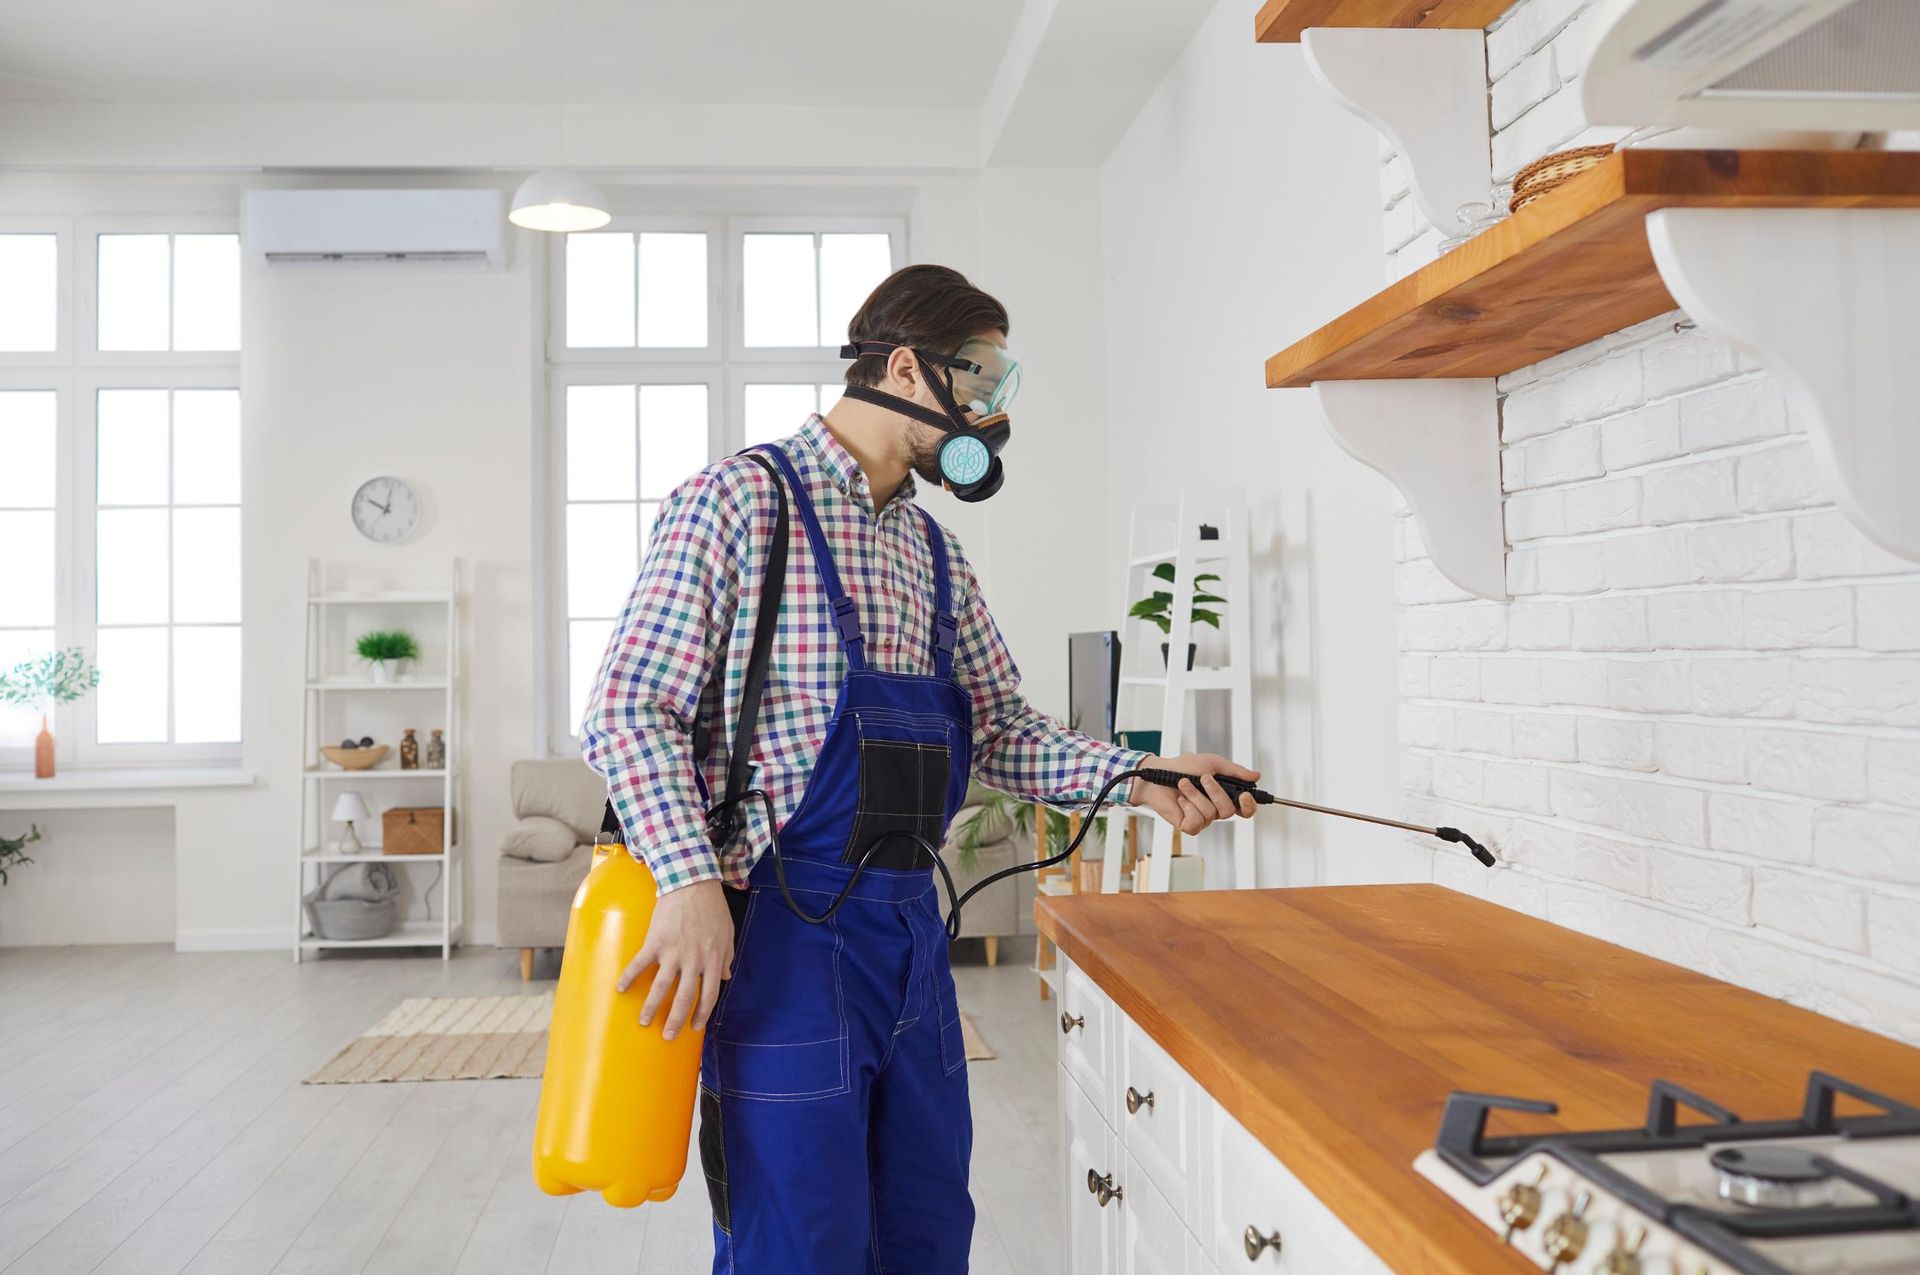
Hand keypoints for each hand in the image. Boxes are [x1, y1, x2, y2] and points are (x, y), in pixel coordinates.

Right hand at [616, 877, 733, 1040]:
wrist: (692, 882)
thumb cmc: (711, 907)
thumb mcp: (727, 933)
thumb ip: (726, 956)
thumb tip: (726, 977)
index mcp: (712, 960)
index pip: (709, 995)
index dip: (702, 1013)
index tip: (695, 1026)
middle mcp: (693, 960)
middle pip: (684, 998)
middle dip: (676, 1020)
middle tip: (668, 1036)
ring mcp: (673, 952)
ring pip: (661, 987)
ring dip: (652, 1007)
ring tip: (644, 1022)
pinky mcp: (655, 941)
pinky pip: (640, 964)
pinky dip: (629, 977)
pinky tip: (620, 989)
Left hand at [1128, 753, 1259, 834]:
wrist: (1159, 773)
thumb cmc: (1183, 767)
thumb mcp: (1213, 763)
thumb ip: (1235, 771)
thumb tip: (1256, 775)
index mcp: (1224, 795)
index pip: (1244, 809)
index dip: (1249, 806)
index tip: (1245, 796)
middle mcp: (1215, 809)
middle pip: (1229, 811)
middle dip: (1217, 792)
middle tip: (1205, 779)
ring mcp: (1202, 818)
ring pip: (1211, 813)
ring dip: (1196, 794)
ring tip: (1184, 784)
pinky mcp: (1189, 825)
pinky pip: (1196, 821)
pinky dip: (1188, 806)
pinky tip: (1181, 799)